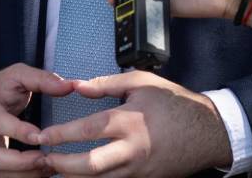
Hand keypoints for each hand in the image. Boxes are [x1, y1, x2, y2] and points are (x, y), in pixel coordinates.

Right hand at [0, 64, 74, 177]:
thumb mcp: (17, 75)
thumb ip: (42, 79)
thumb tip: (70, 86)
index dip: (18, 131)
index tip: (40, 136)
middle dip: (19, 163)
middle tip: (44, 159)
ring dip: (23, 174)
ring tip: (48, 168)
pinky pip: (0, 177)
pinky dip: (22, 177)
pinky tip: (42, 172)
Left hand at [40, 72, 231, 176]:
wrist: (208, 131)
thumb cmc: (175, 103)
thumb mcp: (142, 83)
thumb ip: (107, 84)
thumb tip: (77, 86)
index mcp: (130, 121)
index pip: (88, 130)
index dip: (62, 134)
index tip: (43, 136)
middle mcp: (132, 150)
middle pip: (89, 165)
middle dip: (62, 165)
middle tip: (43, 160)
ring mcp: (138, 170)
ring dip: (74, 177)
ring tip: (55, 170)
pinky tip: (81, 176)